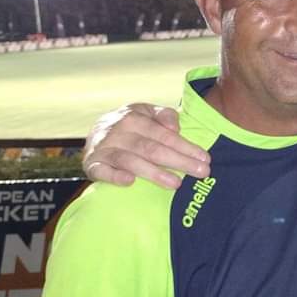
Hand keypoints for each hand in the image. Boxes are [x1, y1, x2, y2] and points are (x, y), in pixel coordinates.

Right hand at [83, 103, 209, 189]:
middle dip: (178, 161)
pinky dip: (114, 176)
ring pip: (131, 161)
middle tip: (201, 173)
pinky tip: (130, 182)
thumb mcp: (147, 113)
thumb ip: (164, 115)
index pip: (164, 134)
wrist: (95, 132)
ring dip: (154, 173)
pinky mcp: (92, 165)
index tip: (205, 159)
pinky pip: (102, 171)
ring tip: (176, 183)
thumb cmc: (131, 126)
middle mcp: (117, 131)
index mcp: (134, 117)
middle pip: (151, 148)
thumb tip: (175, 127)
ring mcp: (103, 148)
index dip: (185, 147)